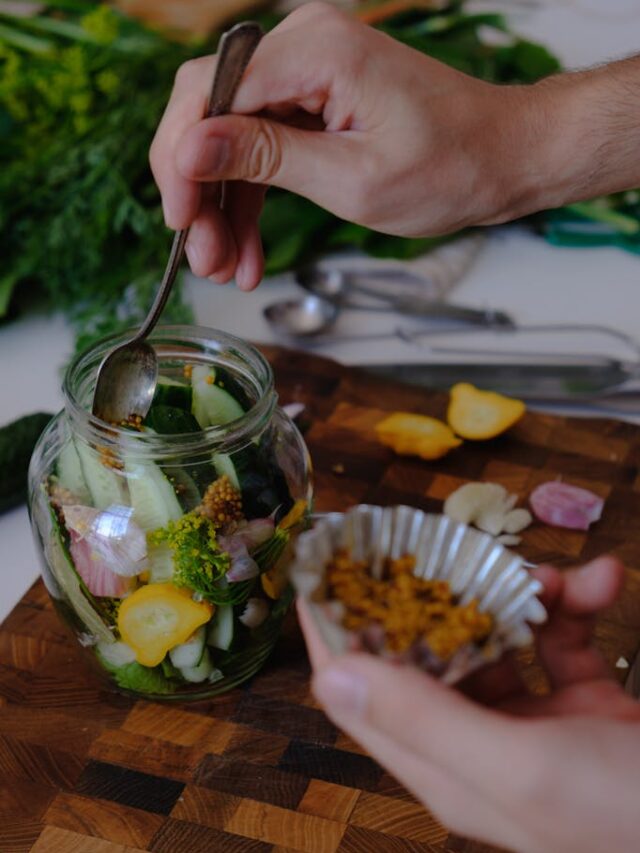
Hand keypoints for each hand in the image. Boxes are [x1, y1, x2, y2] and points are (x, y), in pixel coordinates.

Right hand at [149, 2, 539, 288]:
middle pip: (211, 113)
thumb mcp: (352, 179)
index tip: (180, 221)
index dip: (181, 162)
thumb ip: (267, 159)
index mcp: (316, 51)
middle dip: (200, 191)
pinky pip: (264, 146)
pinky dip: (253, 199)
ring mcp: (309, 72)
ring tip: (226, 268)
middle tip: (203, 257)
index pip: (208, 93)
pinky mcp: (316, 99)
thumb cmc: (449, 168)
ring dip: (224, 206)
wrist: (501, 159)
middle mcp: (305, 46)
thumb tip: (189, 149)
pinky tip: (248, 250)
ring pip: (232, 138)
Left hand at [298, 556, 639, 852]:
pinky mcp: (583, 702)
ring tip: (553, 576)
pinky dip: (576, 605)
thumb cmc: (626, 811)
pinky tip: (604, 582)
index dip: (334, 629)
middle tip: (428, 539)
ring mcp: (533, 723)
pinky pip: (561, 637)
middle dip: (430, 594)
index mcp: (445, 766)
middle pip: (426, 653)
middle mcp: (478, 743)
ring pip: (495, 634)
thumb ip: (424, 718)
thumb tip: (328, 675)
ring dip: (518, 593)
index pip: (359, 693)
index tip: (324, 563)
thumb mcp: (520, 765)